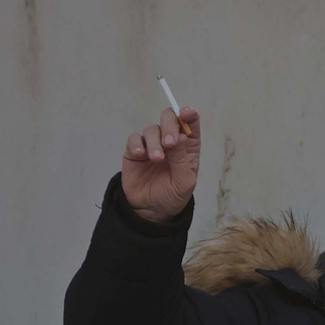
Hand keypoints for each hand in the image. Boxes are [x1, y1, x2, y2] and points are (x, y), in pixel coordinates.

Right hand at [122, 106, 200, 223]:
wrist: (151, 210)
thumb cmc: (173, 196)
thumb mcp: (184, 182)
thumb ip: (182, 159)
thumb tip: (180, 137)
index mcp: (188, 148)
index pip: (190, 124)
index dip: (189, 115)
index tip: (186, 113)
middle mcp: (171, 143)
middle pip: (169, 119)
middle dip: (169, 126)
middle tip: (169, 143)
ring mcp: (152, 145)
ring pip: (152, 129)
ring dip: (154, 142)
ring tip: (156, 159)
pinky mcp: (135, 151)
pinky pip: (134, 139)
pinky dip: (137, 144)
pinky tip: (140, 155)